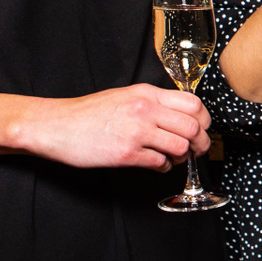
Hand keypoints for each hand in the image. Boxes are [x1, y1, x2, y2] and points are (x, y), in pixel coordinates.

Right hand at [16, 83, 211, 171]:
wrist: (56, 125)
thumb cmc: (88, 113)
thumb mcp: (125, 96)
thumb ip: (152, 103)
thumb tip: (179, 116)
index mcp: (146, 93)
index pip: (193, 103)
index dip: (204, 120)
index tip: (203, 129)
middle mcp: (145, 110)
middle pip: (193, 127)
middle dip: (200, 143)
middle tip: (196, 149)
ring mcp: (136, 132)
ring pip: (181, 146)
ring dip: (182, 157)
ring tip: (172, 157)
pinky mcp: (126, 154)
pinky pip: (160, 163)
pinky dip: (163, 167)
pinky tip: (155, 164)